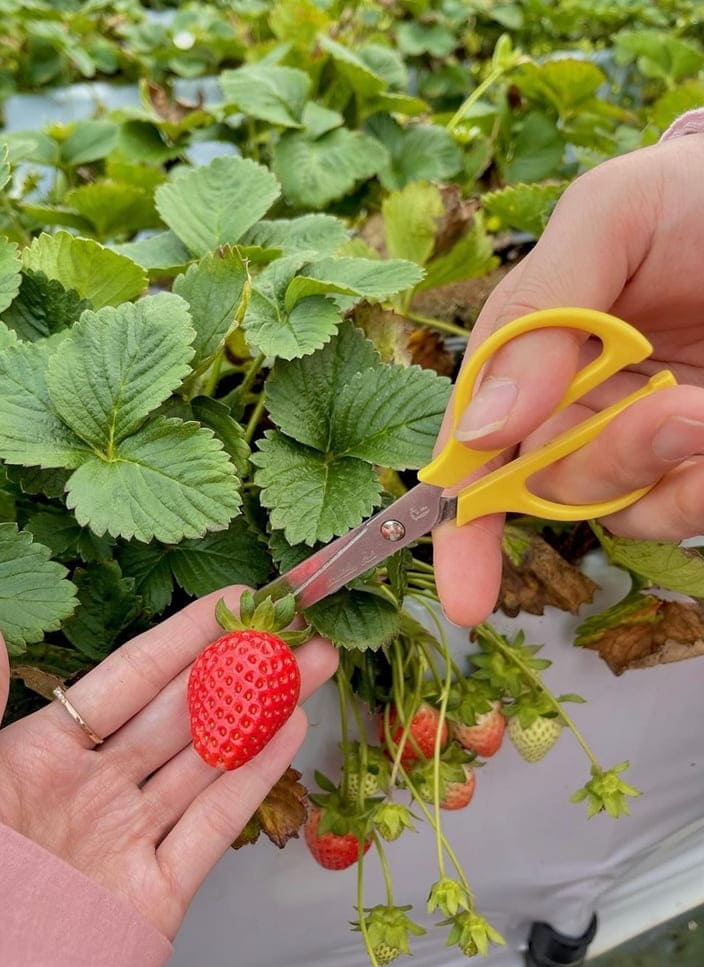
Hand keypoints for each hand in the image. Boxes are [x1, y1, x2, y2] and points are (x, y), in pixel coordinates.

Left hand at [0, 589, 337, 938]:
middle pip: (183, 714)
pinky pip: (213, 827)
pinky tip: (289, 734)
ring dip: (264, 712)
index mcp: (43, 754)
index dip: (184, 637)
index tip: (235, 601)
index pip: (131, 678)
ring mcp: (130, 841)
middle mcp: (95, 790)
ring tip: (310, 666)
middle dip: (241, 667)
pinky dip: (255, 780)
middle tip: (292, 627)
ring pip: (210, 761)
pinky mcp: (156, 897)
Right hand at [434, 132, 703, 626]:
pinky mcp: (696, 461)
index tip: (465, 594)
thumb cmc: (695, 200)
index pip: (474, 446)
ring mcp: (641, 438)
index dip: (459, 521)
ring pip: (617, 505)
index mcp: (530, 356)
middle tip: (676, 412)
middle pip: (545, 484)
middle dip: (600, 464)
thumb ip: (535, 312)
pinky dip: (697, 486)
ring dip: (659, 464)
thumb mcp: (610, 219)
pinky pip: (679, 508)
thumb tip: (479, 428)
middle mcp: (576, 407)